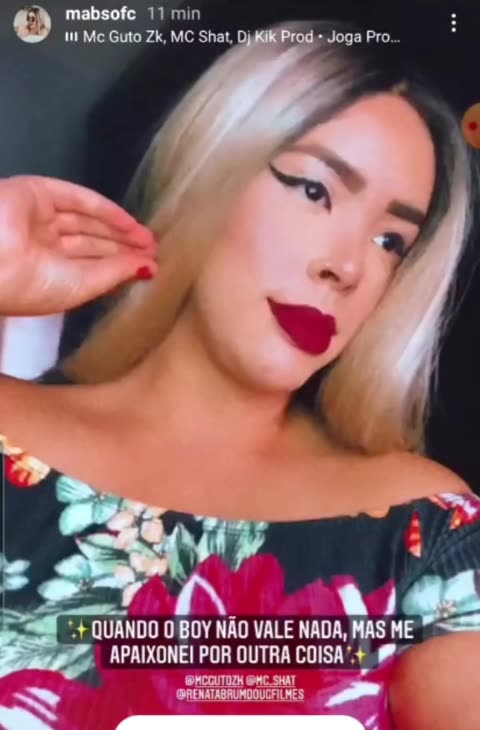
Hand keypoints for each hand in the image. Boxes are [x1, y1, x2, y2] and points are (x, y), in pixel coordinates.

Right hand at [0, 175, 157, 315]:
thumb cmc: (30, 285)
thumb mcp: (80, 286)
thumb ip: (114, 275)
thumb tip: (148, 269)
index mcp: (44, 276)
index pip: (88, 269)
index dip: (118, 268)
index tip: (149, 269)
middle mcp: (40, 247)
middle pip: (91, 244)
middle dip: (122, 248)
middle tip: (154, 252)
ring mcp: (38, 218)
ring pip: (87, 221)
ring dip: (118, 230)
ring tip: (148, 239)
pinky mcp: (36, 192)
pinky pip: (78, 198)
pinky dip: (105, 209)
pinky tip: (130, 223)